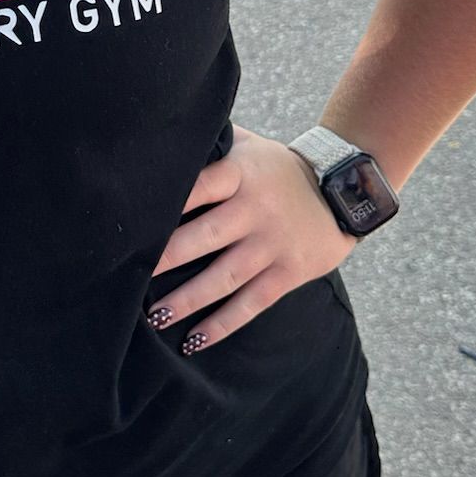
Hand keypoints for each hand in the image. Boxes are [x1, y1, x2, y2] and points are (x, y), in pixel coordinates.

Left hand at [145, 125, 355, 348]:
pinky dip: (222, 324)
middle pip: (206, 235)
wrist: (344, 191)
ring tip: (156, 316)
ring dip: (188, 299)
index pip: (199, 185)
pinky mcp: (288, 272)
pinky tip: (194, 341)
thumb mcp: (248, 146)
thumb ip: (212, 143)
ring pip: (224, 276)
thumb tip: (160, 135)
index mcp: (240, 173)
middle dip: (167, 257)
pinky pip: (251, 303)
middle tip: (131, 274)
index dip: (168, 203)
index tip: (134, 222)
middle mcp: (255, 208)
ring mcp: (272, 243)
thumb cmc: (277, 169)